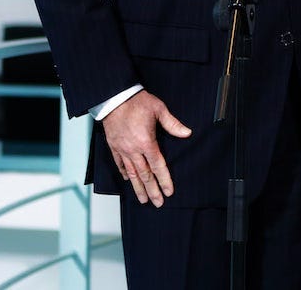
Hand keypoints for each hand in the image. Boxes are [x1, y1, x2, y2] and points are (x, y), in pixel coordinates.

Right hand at [102, 90, 191, 206]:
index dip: (164, 180)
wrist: (114, 98)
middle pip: (145, 175)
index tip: (169, 192)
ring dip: (138, 188)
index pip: (158, 166)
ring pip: (132, 173)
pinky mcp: (114, 146)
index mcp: (146, 142)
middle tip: (157, 203)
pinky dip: (125, 173)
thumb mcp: (159, 110)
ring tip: (143, 200)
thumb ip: (173, 124)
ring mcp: (122, 149)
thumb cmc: (137, 102)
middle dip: (152, 190)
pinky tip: (129, 180)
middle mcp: (133, 149)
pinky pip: (120, 164)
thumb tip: (187, 133)